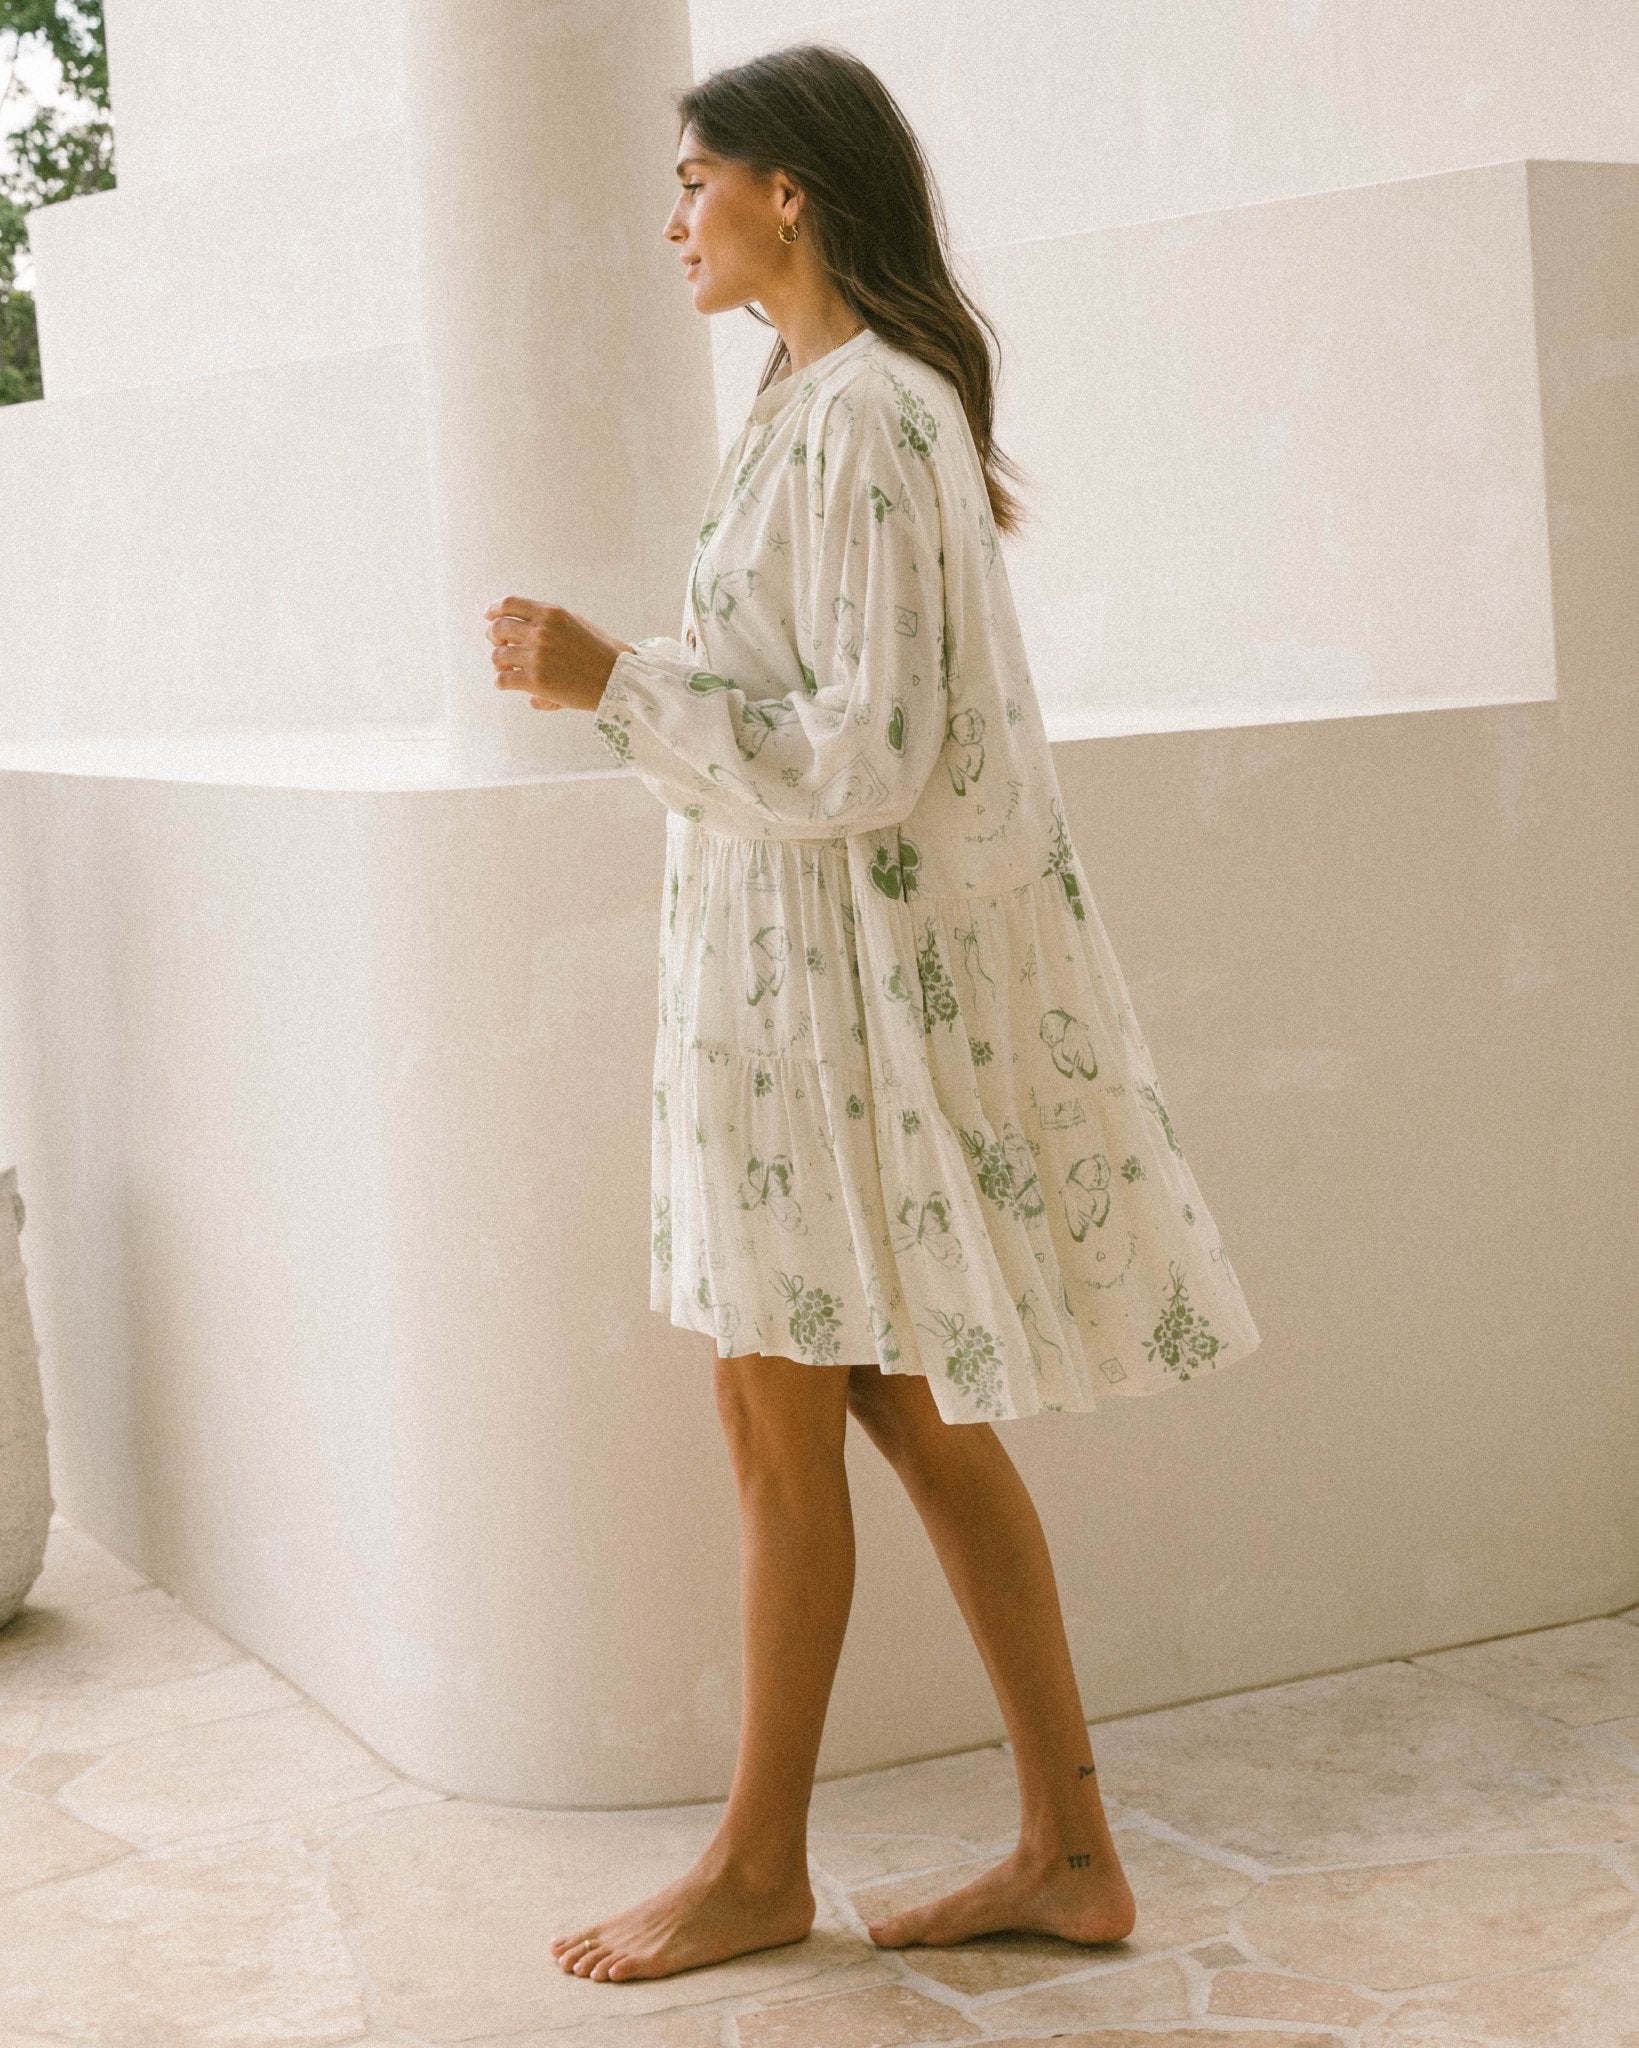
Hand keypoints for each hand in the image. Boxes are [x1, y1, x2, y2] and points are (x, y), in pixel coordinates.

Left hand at [484, 596, 633, 712]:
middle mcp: (542, 632)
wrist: (616, 680)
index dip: (494, 609)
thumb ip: (549, 619)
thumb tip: (518, 621)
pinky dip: (502, 682)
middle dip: (494, 636)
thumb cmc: (599, 653)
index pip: (510, 604)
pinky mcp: (536, 681)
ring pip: (497, 656)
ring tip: (507, 668)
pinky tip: (508, 684)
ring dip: (499, 662)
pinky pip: (503, 679)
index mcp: (552, 614)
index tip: (489, 616)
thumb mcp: (577, 623)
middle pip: (499, 628)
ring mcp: (537, 656)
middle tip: (498, 645)